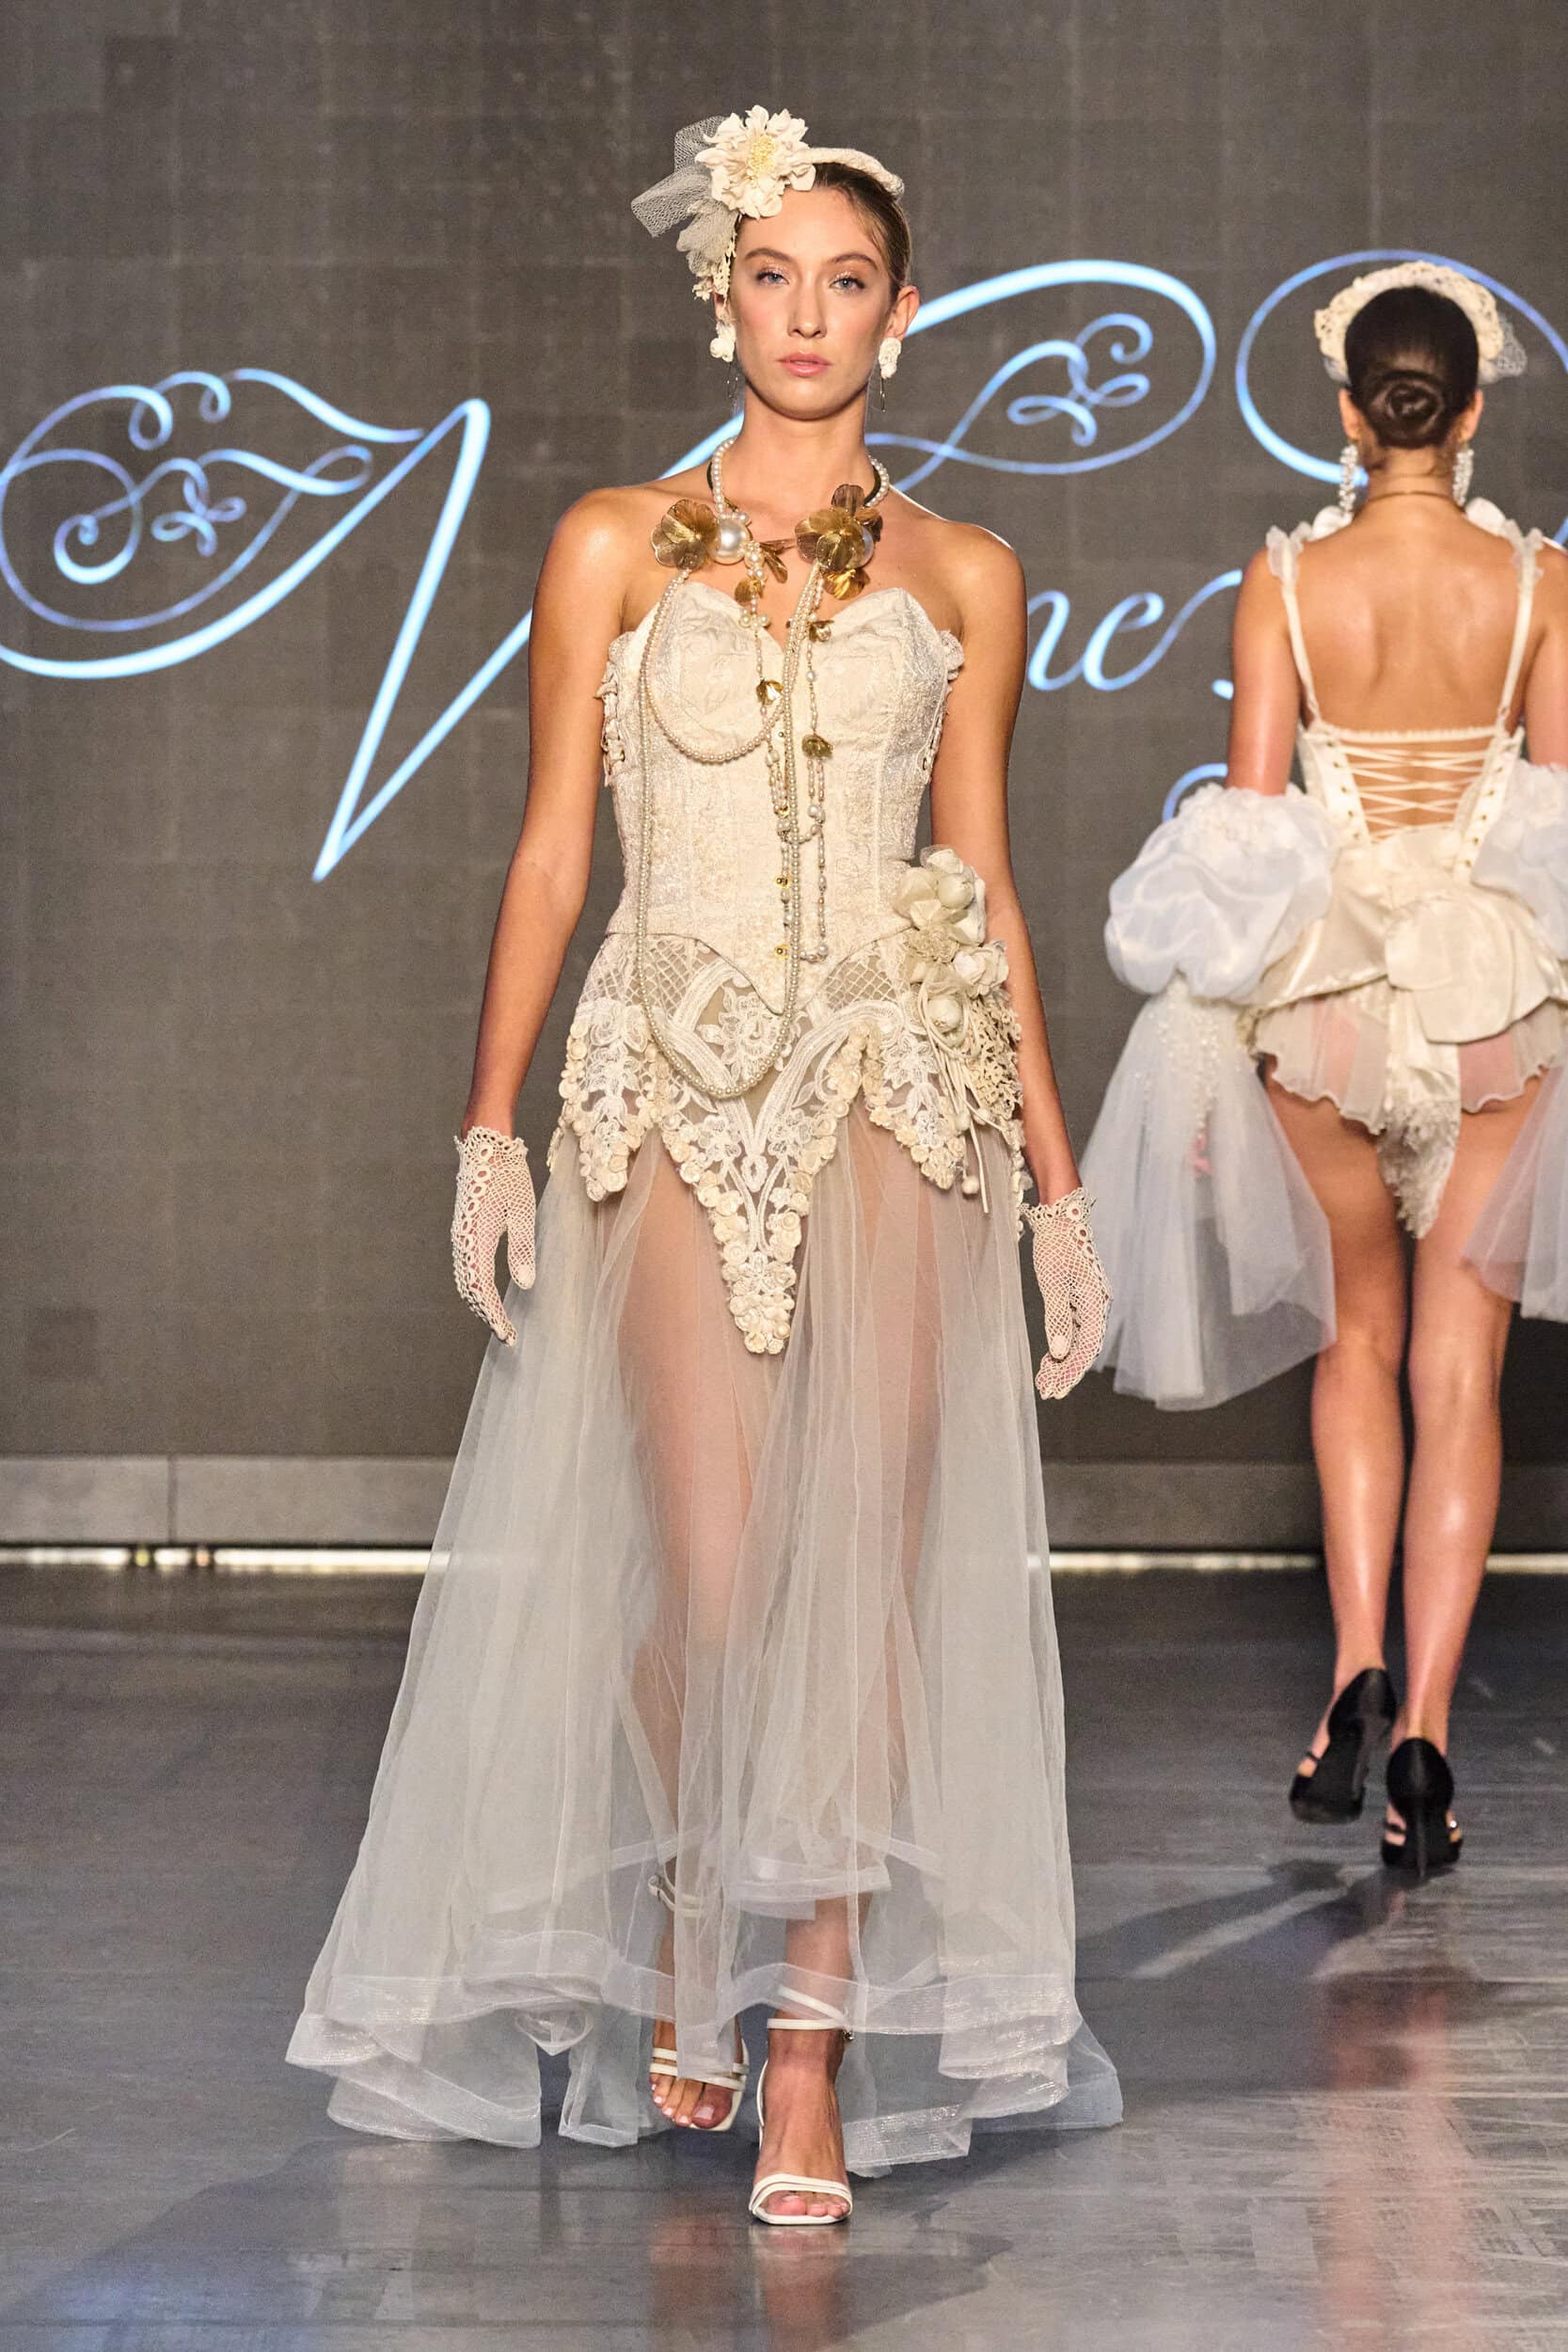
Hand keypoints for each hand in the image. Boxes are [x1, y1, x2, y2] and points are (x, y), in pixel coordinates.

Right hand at [451, 1125, 535, 1344]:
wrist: (484, 1145)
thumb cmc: (508, 1175)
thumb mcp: (523, 1211)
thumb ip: (522, 1249)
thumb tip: (524, 1284)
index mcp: (475, 1239)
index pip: (482, 1289)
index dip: (495, 1316)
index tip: (510, 1335)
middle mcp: (461, 1240)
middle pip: (469, 1289)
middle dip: (487, 1314)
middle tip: (508, 1336)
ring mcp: (459, 1235)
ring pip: (464, 1279)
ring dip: (479, 1302)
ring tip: (499, 1321)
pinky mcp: (462, 1229)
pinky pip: (464, 1266)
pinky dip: (474, 1286)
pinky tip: (486, 1293)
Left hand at [1023, 1185, 1111, 1399]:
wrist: (1061, 1212)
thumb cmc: (1056, 1245)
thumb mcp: (1053, 1283)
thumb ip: (1058, 1319)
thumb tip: (1061, 1353)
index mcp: (1095, 1302)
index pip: (1086, 1348)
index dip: (1071, 1372)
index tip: (1054, 1391)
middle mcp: (1096, 1303)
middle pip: (1083, 1346)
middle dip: (1065, 1371)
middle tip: (1046, 1391)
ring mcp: (1088, 1298)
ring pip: (1078, 1338)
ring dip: (1062, 1360)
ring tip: (1045, 1378)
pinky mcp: (1078, 1293)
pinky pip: (1073, 1325)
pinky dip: (1060, 1342)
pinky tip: (1049, 1355)